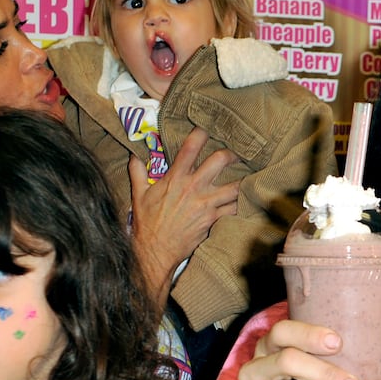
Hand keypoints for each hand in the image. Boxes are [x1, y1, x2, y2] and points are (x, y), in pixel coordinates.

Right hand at [129, 128, 239, 295]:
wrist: (155, 250)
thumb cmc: (147, 223)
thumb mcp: (139, 195)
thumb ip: (137, 172)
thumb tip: (133, 155)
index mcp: (175, 177)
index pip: (190, 147)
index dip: (201, 133)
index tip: (206, 129)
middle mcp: (193, 187)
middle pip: (220, 160)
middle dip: (231, 154)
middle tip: (235, 155)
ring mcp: (206, 203)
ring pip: (234, 187)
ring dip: (242, 182)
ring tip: (247, 178)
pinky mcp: (213, 219)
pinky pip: (234, 209)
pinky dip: (240, 204)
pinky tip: (244, 201)